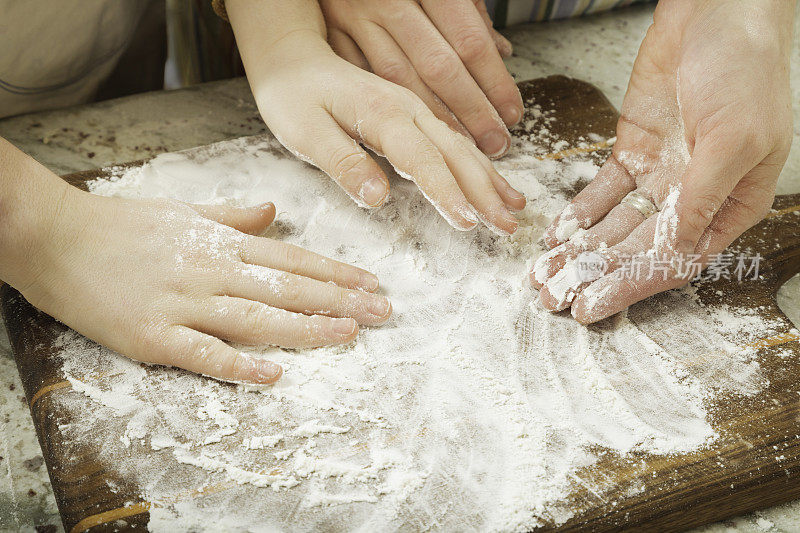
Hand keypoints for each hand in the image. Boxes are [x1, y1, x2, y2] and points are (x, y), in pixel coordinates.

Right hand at [21, 189, 390, 383]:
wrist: (55, 236)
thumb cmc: (121, 224)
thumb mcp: (183, 212)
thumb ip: (232, 216)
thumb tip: (274, 211)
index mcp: (221, 244)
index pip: (293, 259)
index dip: (336, 274)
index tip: (372, 285)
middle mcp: (212, 271)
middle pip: (288, 287)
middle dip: (339, 301)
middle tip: (382, 313)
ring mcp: (184, 304)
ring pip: (257, 317)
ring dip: (306, 327)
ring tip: (349, 334)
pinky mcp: (153, 335)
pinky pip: (203, 352)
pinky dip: (238, 363)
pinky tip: (273, 373)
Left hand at [229, 16, 524, 233]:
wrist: (293, 60)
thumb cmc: (293, 98)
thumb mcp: (305, 132)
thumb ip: (343, 163)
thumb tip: (378, 198)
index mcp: (383, 114)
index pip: (423, 160)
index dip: (448, 193)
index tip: (469, 223)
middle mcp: (407, 109)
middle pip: (455, 153)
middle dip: (484, 191)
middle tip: (508, 225)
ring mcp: (414, 110)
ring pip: (460, 145)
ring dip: (489, 178)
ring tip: (514, 205)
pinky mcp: (413, 114)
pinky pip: (452, 140)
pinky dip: (476, 163)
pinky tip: (491, 180)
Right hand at [320, 0, 522, 157]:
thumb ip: (471, 15)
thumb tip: (501, 52)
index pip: (470, 41)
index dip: (494, 82)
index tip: (511, 114)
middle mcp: (389, 0)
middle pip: (438, 65)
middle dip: (470, 110)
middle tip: (494, 142)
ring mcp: (355, 15)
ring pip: (397, 78)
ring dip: (431, 118)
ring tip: (460, 146)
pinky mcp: (330, 31)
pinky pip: (359, 77)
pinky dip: (384, 105)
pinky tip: (407, 133)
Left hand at [530, 0, 793, 322]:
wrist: (716, 12)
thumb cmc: (745, 69)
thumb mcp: (735, 138)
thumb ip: (703, 196)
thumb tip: (679, 249)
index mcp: (729, 204)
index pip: (674, 260)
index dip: (631, 286)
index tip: (593, 306)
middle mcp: (692, 198)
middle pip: (635, 251)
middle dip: (592, 275)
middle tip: (552, 298)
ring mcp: (660, 176)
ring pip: (613, 226)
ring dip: (578, 252)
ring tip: (542, 275)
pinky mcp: (633, 153)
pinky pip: (602, 193)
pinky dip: (578, 214)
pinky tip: (555, 235)